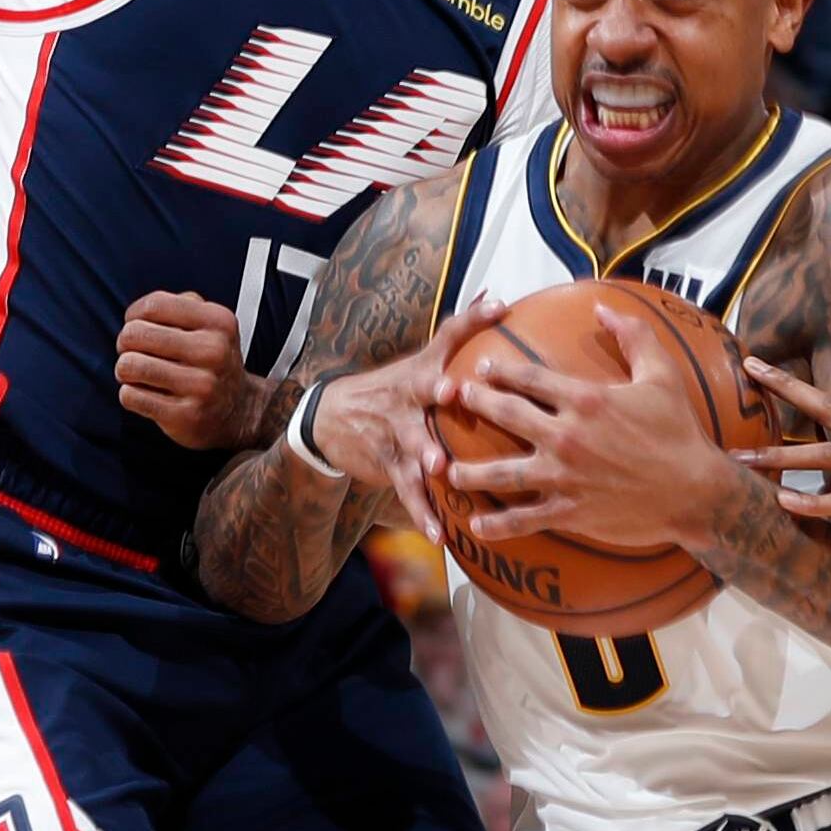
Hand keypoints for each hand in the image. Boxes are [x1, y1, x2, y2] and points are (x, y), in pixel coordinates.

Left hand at [117, 293, 274, 451]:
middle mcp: (213, 352)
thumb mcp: (210, 323)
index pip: (155, 305)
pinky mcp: (184, 415)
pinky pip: (131, 396)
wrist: (240, 409)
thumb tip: (142, 312)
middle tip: (135, 351)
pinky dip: (130, 394)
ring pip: (129, 366)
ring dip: (125, 370)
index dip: (134, 314)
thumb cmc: (211, 361)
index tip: (136, 324)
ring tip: (139, 373)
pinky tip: (147, 393)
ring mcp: (200, 386)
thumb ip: (180, 304)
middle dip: (125, 342)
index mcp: (219, 322)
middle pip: (135, 333)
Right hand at [305, 301, 510, 542]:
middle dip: (437, 390)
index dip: (472, 318)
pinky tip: (439, 535)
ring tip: (440, 469)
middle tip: (451, 392)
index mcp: (425, 368)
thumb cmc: (395, 388)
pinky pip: (407, 490)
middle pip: (422, 388)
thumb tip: (495, 295)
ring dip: (425, 453)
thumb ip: (461, 333)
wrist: (331, 417)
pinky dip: (422, 513)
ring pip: (412, 442)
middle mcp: (409, 395)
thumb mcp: (422, 359)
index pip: (449, 334)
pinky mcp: (388, 463)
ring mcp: (396, 430)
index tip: (499, 306)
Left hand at [445, 302, 736, 552]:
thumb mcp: (662, 375)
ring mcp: (563, 476)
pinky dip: (497, 524)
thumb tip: (603, 308)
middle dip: (474, 405)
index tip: (481, 369)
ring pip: (501, 473)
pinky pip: (523, 518)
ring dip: (469, 472)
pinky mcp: (569, 510)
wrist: (695, 490)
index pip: (529, 379)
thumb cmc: (680, 431)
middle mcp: (566, 435)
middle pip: (505, 415)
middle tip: (451, 401)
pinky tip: (477, 524)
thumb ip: (633, 336)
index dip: (500, 371)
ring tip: (448, 470)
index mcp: (585, 400)